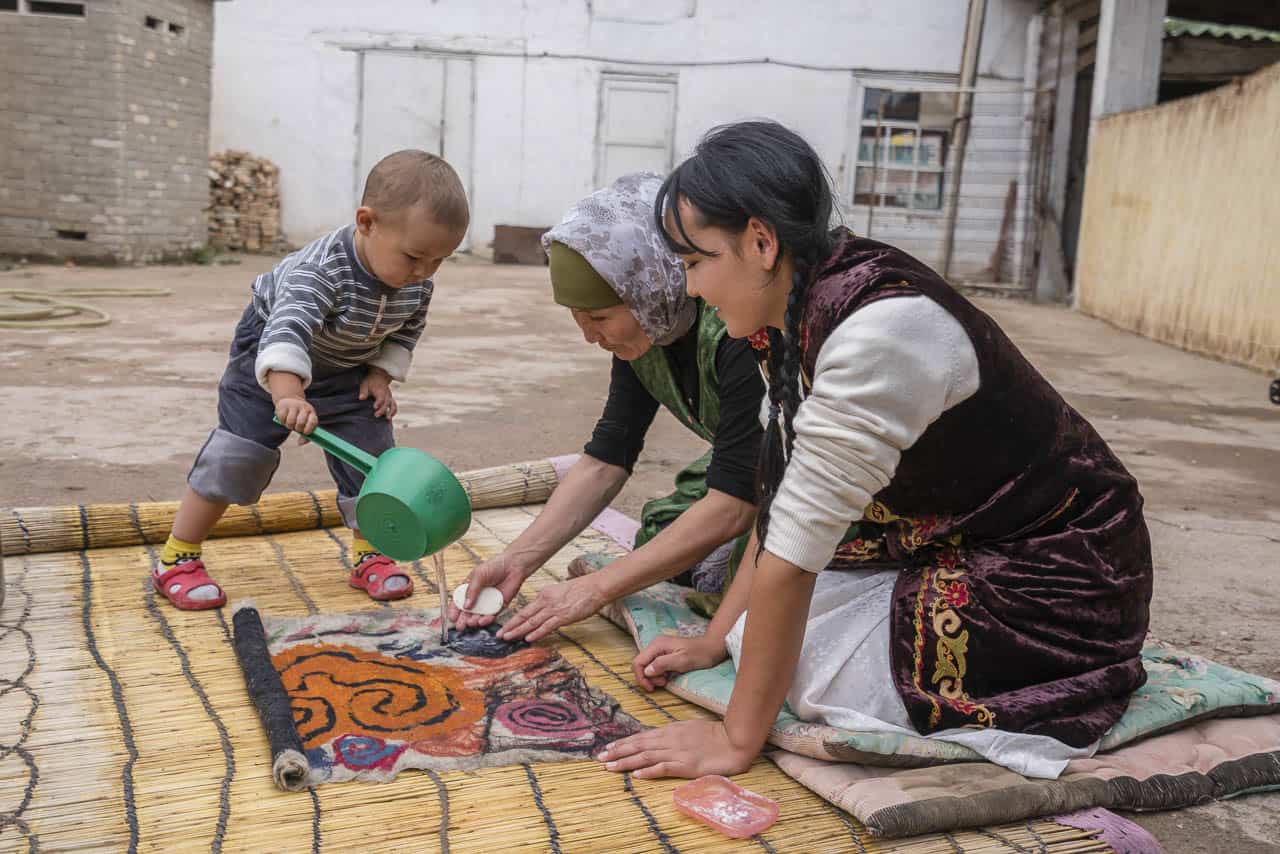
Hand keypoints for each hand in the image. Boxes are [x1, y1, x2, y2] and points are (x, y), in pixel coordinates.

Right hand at [275, 397, 317, 433]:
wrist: (290, 400)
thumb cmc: (299, 416)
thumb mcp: (305, 424)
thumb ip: (305, 435)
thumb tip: (300, 443)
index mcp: (312, 413)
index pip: (313, 422)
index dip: (309, 429)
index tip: (305, 432)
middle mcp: (304, 408)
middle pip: (301, 422)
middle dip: (298, 428)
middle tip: (296, 428)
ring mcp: (294, 405)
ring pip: (291, 421)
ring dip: (289, 426)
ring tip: (290, 424)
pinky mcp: (284, 405)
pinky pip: (282, 417)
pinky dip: (282, 421)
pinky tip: (284, 419)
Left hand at [359, 367, 396, 419]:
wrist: (379, 376)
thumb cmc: (370, 381)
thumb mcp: (365, 384)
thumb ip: (363, 391)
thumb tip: (361, 398)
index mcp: (381, 390)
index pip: (381, 397)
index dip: (379, 402)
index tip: (374, 407)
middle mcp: (387, 394)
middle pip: (387, 403)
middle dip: (383, 410)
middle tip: (376, 415)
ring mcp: (390, 397)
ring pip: (393, 405)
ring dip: (391, 412)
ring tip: (387, 419)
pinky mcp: (390, 400)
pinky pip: (394, 406)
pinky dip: (393, 412)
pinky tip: (389, 419)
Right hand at [448, 552, 528, 630]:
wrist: (513, 566)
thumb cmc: (494, 566)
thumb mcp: (479, 575)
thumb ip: (472, 590)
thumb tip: (465, 605)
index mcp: (468, 589)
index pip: (458, 601)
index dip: (454, 610)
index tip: (452, 618)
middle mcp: (476, 598)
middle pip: (466, 612)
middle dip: (462, 620)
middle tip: (460, 626)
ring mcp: (486, 603)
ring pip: (477, 616)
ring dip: (474, 621)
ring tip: (471, 622)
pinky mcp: (497, 607)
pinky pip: (491, 616)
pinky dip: (487, 619)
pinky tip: (483, 620)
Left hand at [497, 576, 606, 642]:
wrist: (595, 587)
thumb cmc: (581, 589)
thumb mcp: (560, 591)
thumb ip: (550, 601)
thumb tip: (543, 610)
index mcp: (544, 594)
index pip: (526, 609)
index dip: (514, 619)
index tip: (505, 626)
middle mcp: (546, 601)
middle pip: (524, 616)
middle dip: (510, 626)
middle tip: (499, 634)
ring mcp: (554, 609)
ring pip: (532, 622)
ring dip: (518, 631)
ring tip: (507, 637)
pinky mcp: (563, 616)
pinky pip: (547, 626)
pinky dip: (537, 633)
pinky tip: (528, 638)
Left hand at [597, 720, 754, 779]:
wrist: (734, 740)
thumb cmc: (715, 735)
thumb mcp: (690, 729)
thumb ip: (673, 734)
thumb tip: (658, 739)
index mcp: (671, 731)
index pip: (642, 737)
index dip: (624, 742)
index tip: (609, 747)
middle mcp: (670, 740)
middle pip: (639, 746)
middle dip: (618, 751)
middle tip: (599, 758)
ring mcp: (677, 752)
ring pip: (646, 756)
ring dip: (626, 762)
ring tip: (610, 766)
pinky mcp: (686, 765)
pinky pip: (664, 768)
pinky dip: (649, 771)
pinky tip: (637, 776)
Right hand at [632, 634, 727, 691]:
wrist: (712, 647)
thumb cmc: (700, 654)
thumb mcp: (682, 661)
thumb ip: (662, 664)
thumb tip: (647, 671)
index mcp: (657, 645)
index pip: (638, 662)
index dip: (640, 677)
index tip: (651, 688)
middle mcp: (655, 645)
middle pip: (641, 665)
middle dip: (648, 678)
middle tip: (663, 683)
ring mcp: (659, 649)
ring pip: (647, 667)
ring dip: (654, 677)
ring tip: (667, 679)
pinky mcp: (664, 654)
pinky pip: (655, 666)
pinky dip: (659, 674)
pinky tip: (669, 676)